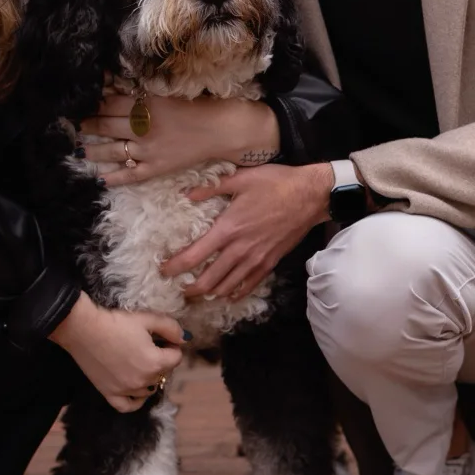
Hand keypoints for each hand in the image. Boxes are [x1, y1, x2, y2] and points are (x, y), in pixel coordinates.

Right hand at [48, 294, 183, 412]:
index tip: (162, 338)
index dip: (172, 346)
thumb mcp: (147, 319)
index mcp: (155, 363)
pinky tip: (137, 390)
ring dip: (151, 377)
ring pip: (149, 389)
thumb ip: (171, 328)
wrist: (83, 329)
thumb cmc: (116, 322)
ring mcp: (126, 390)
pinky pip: (128, 406)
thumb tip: (186, 339)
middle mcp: (143, 381)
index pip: (176, 358)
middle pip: (164, 373)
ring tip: (141, 361)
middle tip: (150, 345)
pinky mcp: (109, 394)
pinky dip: (136, 400)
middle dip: (162, 360)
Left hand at [80, 85, 278, 187]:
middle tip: (73, 123)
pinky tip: (101, 179)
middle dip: (88, 124)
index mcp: (146, 105)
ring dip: (94, 150)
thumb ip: (142, 91)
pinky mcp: (157, 168)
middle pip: (107, 125)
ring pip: (113, 151)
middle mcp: (143, 128)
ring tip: (79, 148)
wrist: (224, 129)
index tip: (80, 100)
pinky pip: (131, 175)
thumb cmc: (199, 105)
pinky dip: (115, 178)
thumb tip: (114, 84)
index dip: (93, 101)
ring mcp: (149, 151)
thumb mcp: (168, 92)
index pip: (109, 103)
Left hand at [159, 163, 333, 301]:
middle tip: (180, 290)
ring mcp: (256, 260)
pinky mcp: (270, 263)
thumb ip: (212, 188)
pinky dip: (236, 293)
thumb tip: (187, 194)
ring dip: (211, 294)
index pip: (194, 256)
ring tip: (200, 295)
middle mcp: (239, 250)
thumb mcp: (241, 178)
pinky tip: (229, 296)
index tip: (164, 271)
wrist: (310, 196)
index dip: (175, 267)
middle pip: (208, 280)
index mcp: (228, 229)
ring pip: (228, 287)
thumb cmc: (276, 183)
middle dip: (191, 289)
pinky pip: (249, 285)